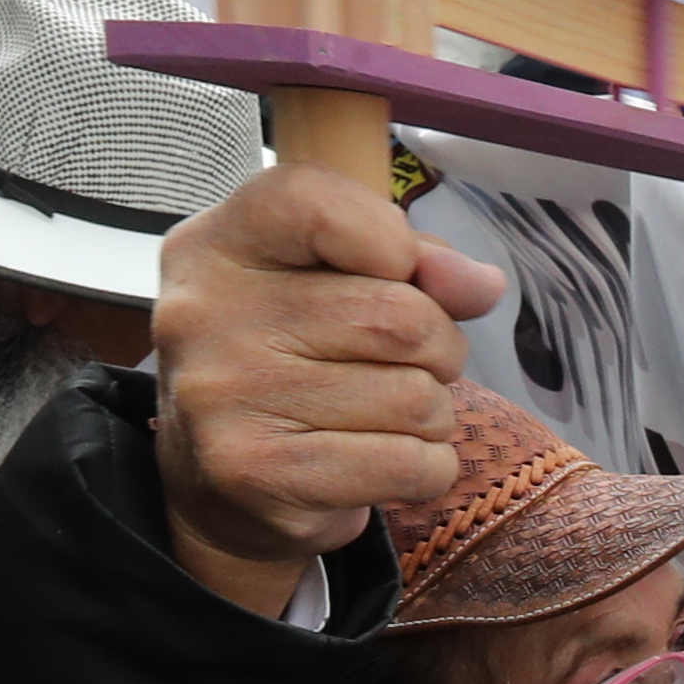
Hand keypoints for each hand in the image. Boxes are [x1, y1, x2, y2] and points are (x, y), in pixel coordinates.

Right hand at [148, 157, 516, 616]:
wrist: (220, 485)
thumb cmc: (296, 363)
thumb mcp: (338, 285)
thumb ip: (415, 263)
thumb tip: (478, 283)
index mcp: (216, 246)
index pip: (315, 199)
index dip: (389, 237)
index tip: (394, 273)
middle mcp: (205, 315)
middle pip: (398, 314)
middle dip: (438, 347)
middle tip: (403, 365)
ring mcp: (225, 397)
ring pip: (416, 397)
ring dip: (430, 414)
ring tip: (380, 417)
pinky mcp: (258, 473)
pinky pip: (411, 464)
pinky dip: (426, 468)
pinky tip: (379, 462)